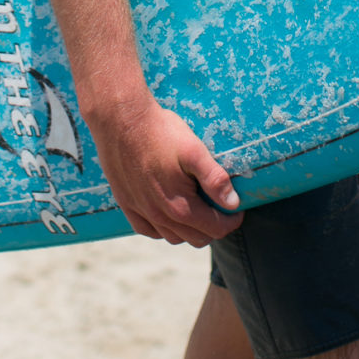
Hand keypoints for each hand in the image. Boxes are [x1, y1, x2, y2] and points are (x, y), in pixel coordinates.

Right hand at [88, 94, 241, 246]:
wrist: (121, 120)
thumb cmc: (160, 132)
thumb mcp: (194, 151)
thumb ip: (214, 179)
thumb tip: (233, 204)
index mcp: (180, 207)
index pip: (215, 229)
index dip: (231, 221)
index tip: (237, 210)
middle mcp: (159, 217)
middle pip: (196, 238)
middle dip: (213, 227)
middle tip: (219, 209)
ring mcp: (141, 212)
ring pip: (173, 237)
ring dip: (189, 230)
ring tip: (197, 210)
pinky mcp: (126, 204)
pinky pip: (149, 231)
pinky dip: (163, 228)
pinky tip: (169, 213)